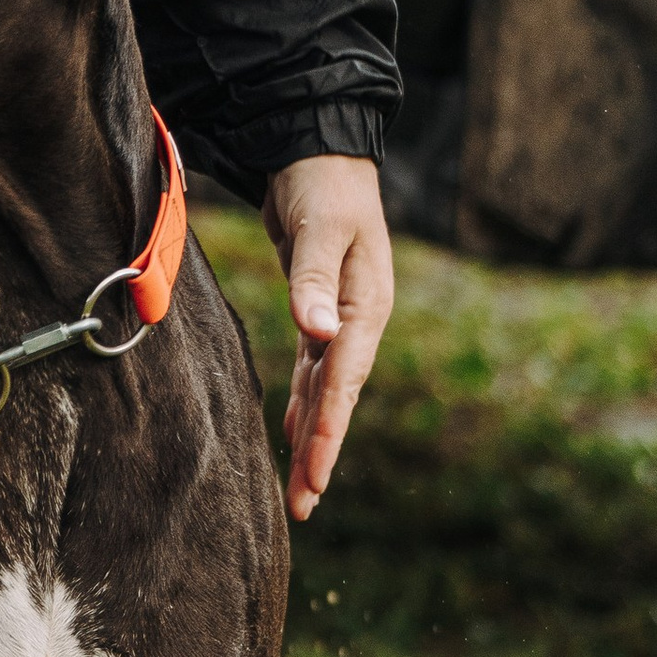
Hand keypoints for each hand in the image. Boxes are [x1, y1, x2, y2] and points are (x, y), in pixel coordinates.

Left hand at [259, 152, 392, 523]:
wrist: (321, 150)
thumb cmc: (324, 184)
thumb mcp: (320, 226)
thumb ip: (313, 280)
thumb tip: (317, 333)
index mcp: (365, 306)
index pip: (346, 379)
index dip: (330, 428)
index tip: (315, 473)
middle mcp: (357, 320)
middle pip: (338, 398)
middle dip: (321, 451)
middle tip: (302, 505)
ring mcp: (340, 318)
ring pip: (325, 390)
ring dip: (312, 436)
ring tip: (300, 490)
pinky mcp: (319, 310)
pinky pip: (313, 369)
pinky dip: (303, 400)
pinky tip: (292, 429)